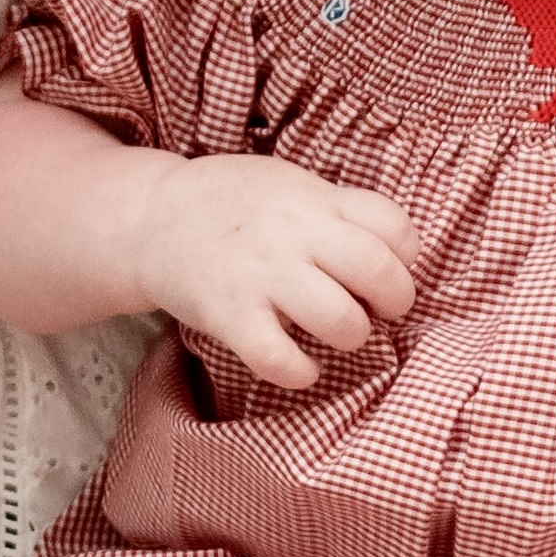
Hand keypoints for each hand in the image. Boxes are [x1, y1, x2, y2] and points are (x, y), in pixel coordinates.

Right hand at [134, 155, 415, 391]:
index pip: (392, 225)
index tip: (391, 268)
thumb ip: (336, 209)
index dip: (406, 255)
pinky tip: (301, 367)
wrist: (149, 218)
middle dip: (396, 300)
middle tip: (380, 310)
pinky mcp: (229, 315)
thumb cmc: (230, 205)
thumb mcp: (288, 184)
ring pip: (340, 320)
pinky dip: (301, 372)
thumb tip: (394, 249)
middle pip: (378, 271)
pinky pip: (279, 358)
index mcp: (314, 200)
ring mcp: (261, 276)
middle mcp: (294, 235)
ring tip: (339, 334)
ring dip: (352, 336)